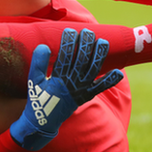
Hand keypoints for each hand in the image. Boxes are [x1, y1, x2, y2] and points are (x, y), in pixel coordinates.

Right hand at [9, 28, 123, 150]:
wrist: (43, 121)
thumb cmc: (37, 98)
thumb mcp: (33, 80)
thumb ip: (38, 63)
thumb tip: (44, 46)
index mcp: (57, 79)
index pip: (64, 57)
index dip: (68, 43)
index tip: (69, 31)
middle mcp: (71, 84)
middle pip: (81, 60)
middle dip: (85, 44)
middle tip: (87, 31)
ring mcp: (80, 90)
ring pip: (93, 70)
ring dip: (99, 56)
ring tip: (103, 42)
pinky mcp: (86, 97)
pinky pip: (100, 88)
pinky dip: (109, 81)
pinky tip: (118, 72)